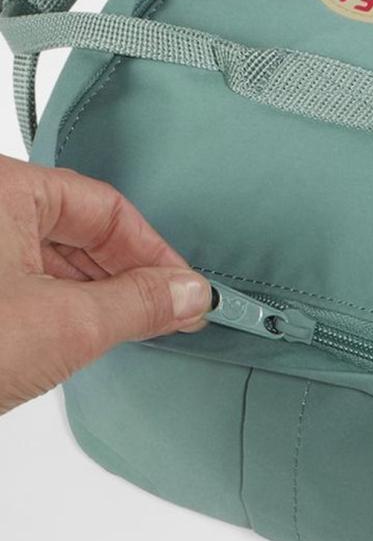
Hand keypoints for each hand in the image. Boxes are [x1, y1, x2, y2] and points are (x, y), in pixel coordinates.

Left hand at [0, 155, 212, 413]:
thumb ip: (140, 304)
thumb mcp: (65, 327)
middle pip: (73, 227)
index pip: (104, 207)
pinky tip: (74, 333)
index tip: (184, 290)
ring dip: (90, 292)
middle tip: (167, 314)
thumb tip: (187, 294)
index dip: (154, 252)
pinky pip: (13, 277)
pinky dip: (51, 303)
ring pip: (41, 254)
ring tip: (125, 329)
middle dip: (124, 274)